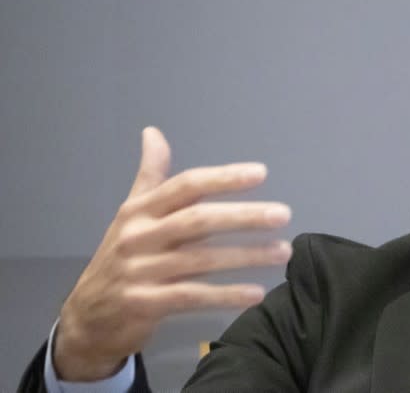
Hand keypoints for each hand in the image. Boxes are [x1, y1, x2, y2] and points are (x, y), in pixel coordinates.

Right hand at [52, 126, 291, 380]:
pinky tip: (256, 293)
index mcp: (140, 210)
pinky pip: (193, 297)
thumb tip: (152, 132)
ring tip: (283, 251)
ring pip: (201, 260)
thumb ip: (150, 175)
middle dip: (243, 216)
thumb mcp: (130, 214)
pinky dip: (226, 295)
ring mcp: (140, 272)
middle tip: (283, 214)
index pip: (186, 185)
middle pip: (197, 220)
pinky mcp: (144, 305)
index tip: (261, 173)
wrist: (87, 317)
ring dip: (246, 256)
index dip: (223, 178)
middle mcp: (139, 236)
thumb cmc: (120, 258)